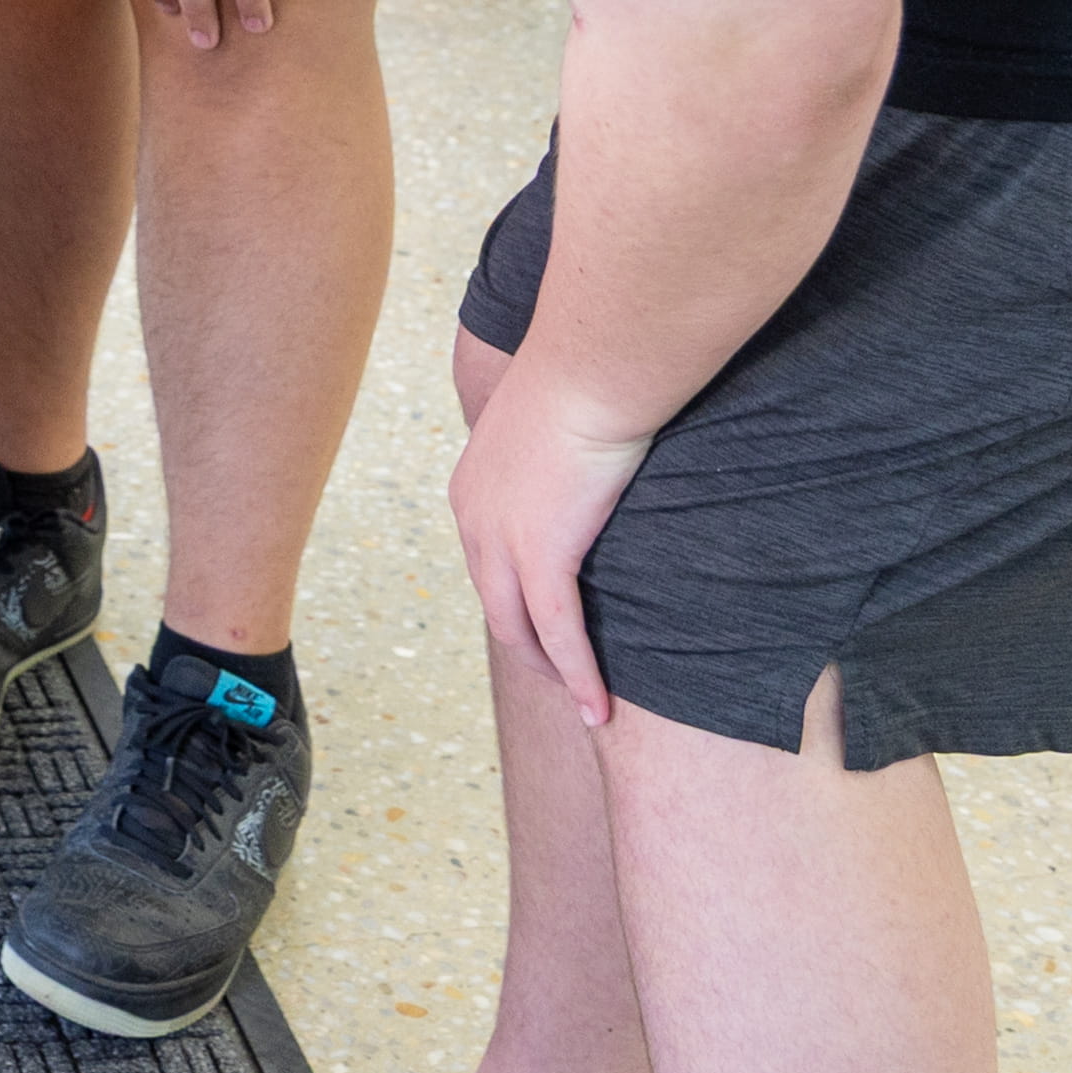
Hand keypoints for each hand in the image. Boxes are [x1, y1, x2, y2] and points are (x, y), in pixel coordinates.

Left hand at [445, 379, 658, 728]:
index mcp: (473, 484)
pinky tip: (597, 705)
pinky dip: (579, 674)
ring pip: (521, 629)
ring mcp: (501, 541)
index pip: (488, 559)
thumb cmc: (587, 376)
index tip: (547, 622)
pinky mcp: (540, 556)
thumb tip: (588, 457)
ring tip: (584, 702)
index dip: (517, 598)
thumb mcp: (557, 419)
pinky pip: (559, 632)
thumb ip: (559, 451)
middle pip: (496, 603)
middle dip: (529, 646)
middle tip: (564, 677)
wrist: (590, 367)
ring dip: (553, 672)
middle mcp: (474, 518)